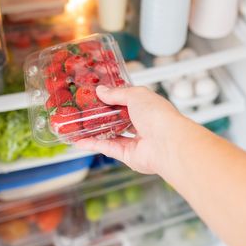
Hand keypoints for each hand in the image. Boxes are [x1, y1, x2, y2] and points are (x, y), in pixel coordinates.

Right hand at [73, 86, 187, 173]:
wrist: (167, 143)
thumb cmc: (158, 115)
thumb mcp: (135, 95)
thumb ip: (117, 93)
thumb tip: (101, 90)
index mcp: (147, 106)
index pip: (128, 100)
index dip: (112, 97)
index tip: (95, 94)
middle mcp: (142, 124)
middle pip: (118, 119)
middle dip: (102, 115)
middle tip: (84, 109)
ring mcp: (135, 140)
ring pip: (111, 134)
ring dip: (95, 130)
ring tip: (78, 124)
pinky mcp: (128, 155)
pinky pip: (107, 148)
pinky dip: (93, 144)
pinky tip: (80, 140)